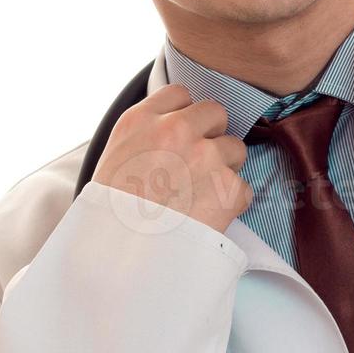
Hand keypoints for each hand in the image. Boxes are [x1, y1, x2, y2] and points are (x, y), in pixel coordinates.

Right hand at [92, 83, 252, 233]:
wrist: (121, 258)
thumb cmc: (110, 216)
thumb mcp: (113, 159)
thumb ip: (144, 136)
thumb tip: (172, 134)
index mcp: (141, 120)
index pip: (179, 94)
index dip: (184, 114)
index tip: (181, 135)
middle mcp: (175, 130)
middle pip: (215, 112)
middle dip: (212, 135)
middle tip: (196, 164)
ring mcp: (205, 156)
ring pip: (235, 148)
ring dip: (224, 169)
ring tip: (199, 196)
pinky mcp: (228, 187)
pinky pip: (243, 188)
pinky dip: (230, 204)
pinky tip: (206, 217)